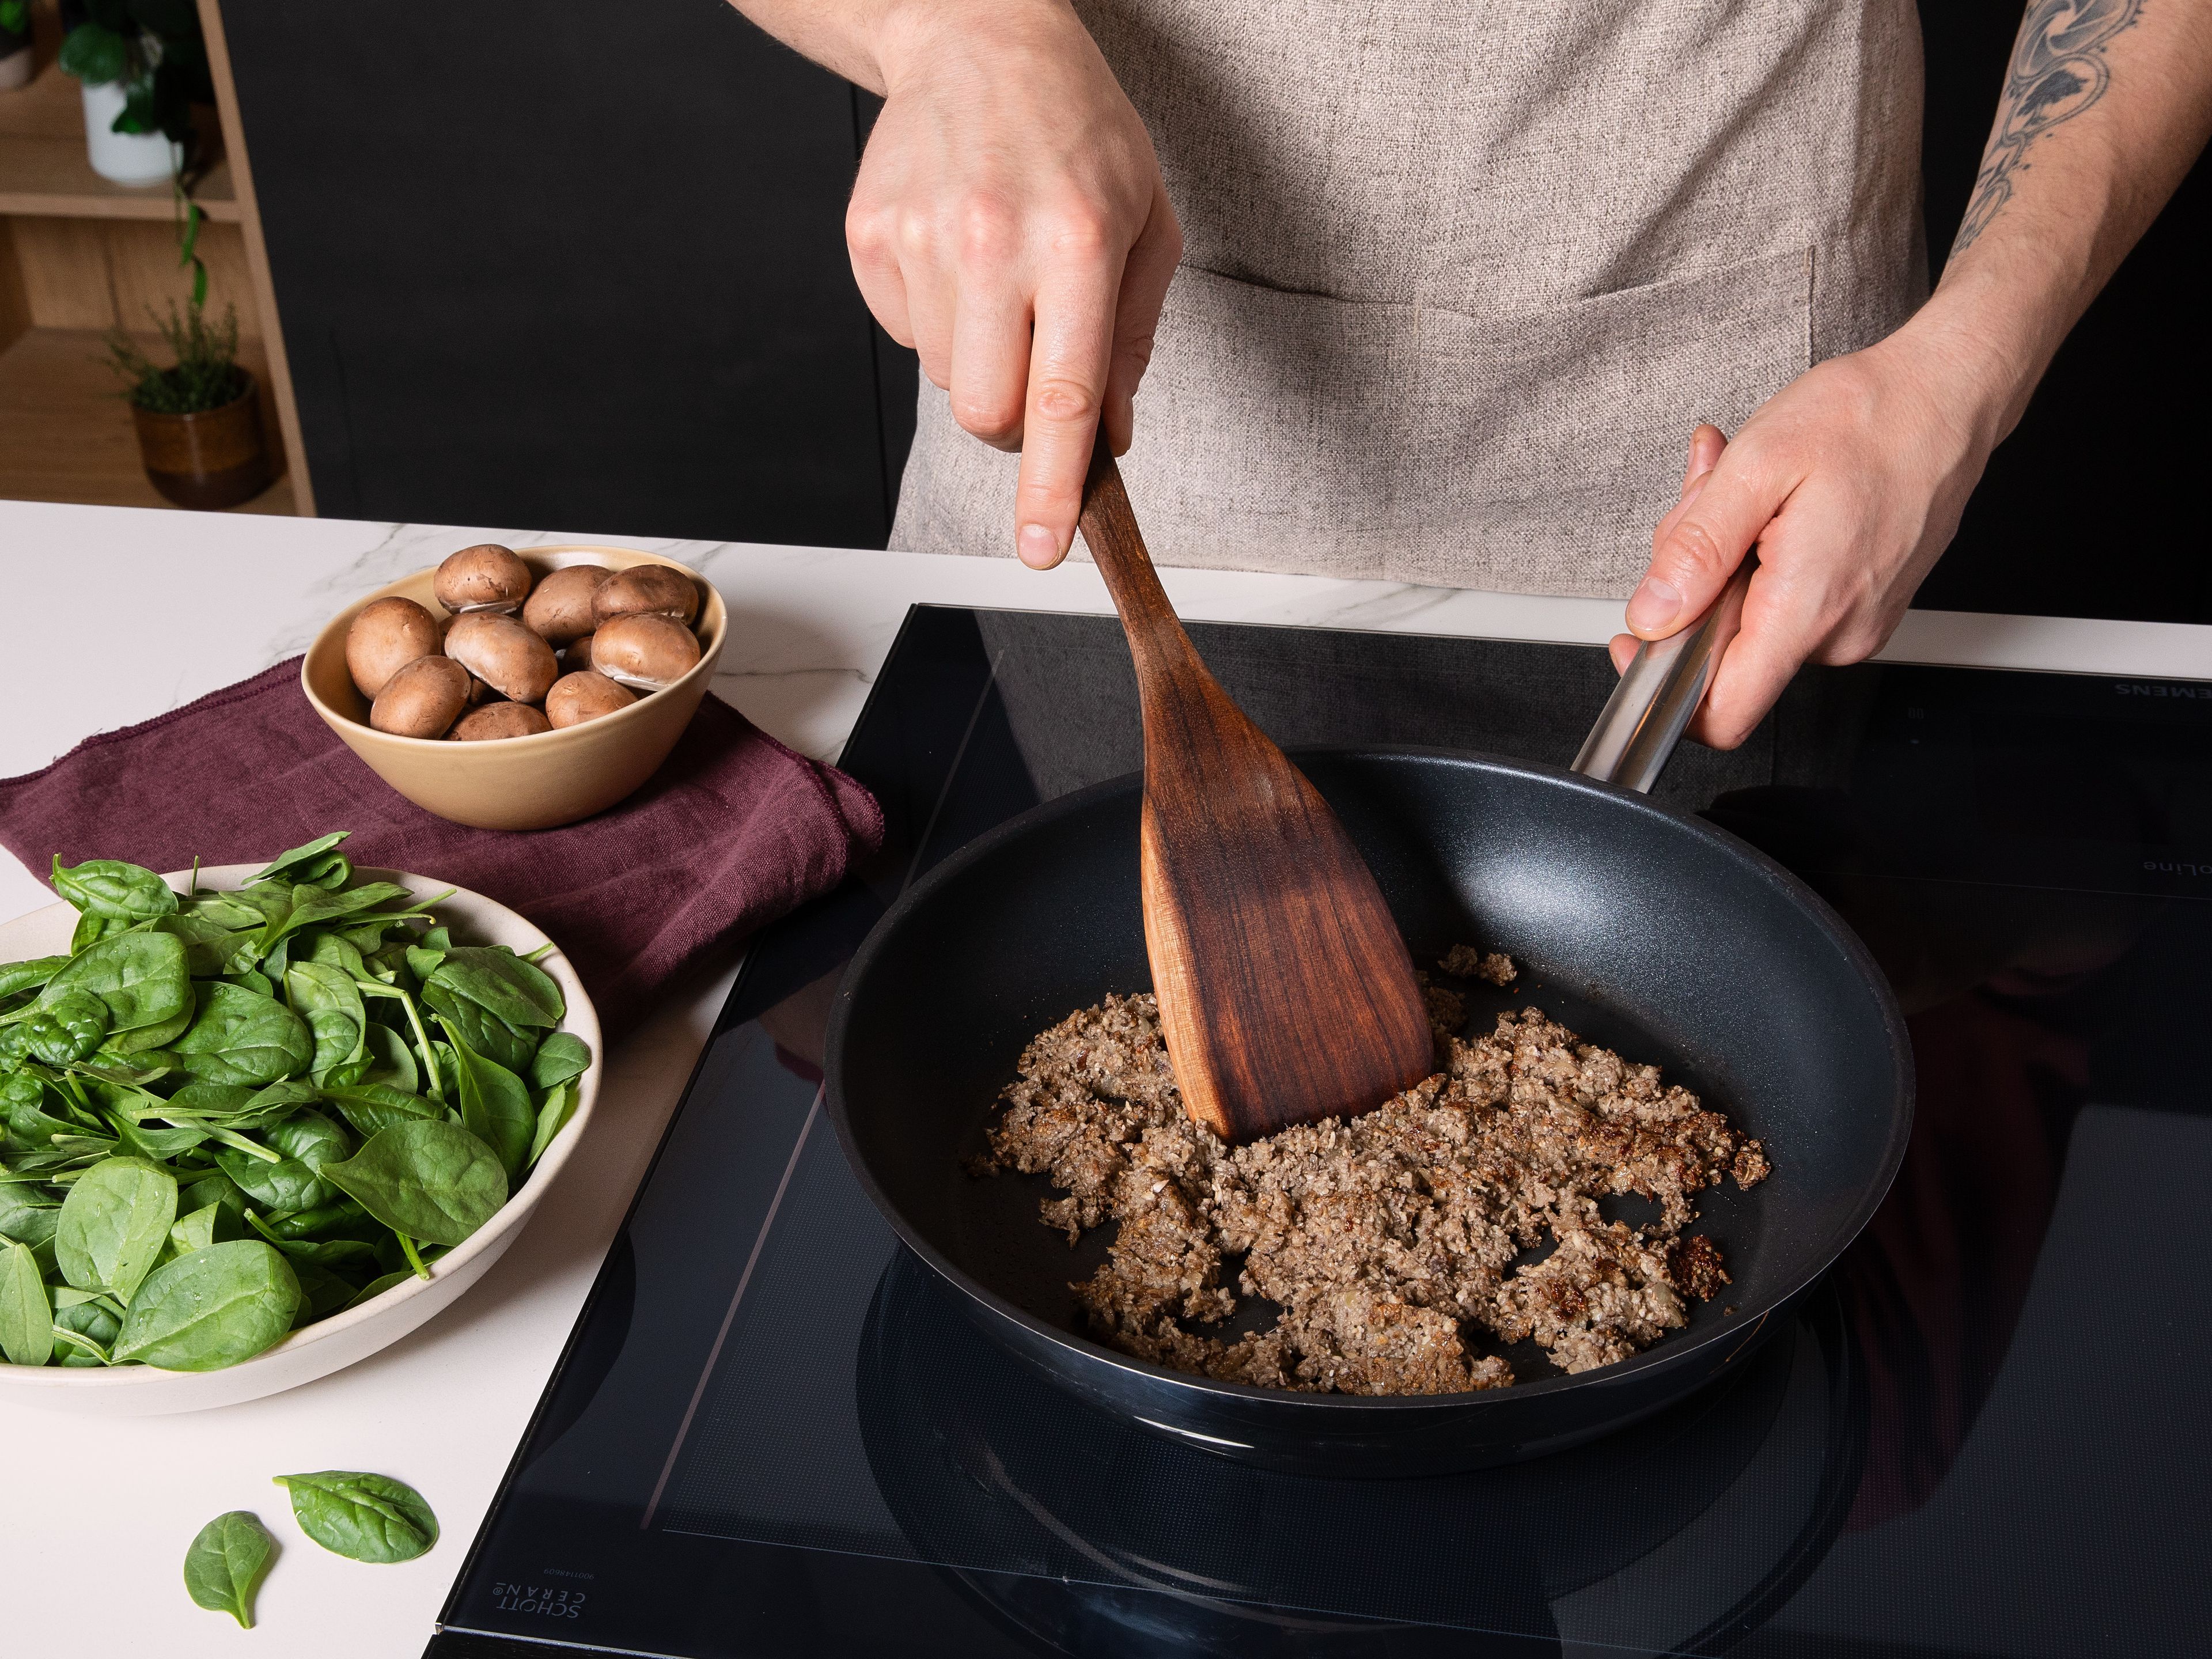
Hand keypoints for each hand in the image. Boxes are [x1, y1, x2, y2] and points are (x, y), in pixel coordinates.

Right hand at [848, 0, 1180, 567]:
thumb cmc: (1077, 130)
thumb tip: (1108, 442)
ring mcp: (919, 239)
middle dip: (1014, 421)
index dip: (1051, 486)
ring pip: (945, 381)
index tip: (1043, 547)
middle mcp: (991, 240)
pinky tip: (957, 254)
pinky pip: (903, 335)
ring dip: (977, 358)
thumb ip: (1131, 340)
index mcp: (1075, 240)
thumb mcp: (1144, 223)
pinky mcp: (869, 237)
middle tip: (1036, 364)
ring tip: (998, 278)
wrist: (976, 35)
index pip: (1061, 397)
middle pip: (986, 412)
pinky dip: (936, 318)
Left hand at [1610, 324, 2006, 747]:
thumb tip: (1653, 614)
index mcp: (1806, 609)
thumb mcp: (1756, 468)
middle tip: (1704, 502)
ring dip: (1723, 554)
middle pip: (1722, 650)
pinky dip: (1757, 549)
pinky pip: (1781, 596)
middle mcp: (1837, 633)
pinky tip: (1769, 500)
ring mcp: (1855, 622)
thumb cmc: (1870, 417)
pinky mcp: (1862, 603)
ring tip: (1744, 488)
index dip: (1664, 690)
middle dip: (1693, 578)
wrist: (1948, 394)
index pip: (1721, 714)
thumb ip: (1695, 551)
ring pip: (1747, 616)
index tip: (1638, 642)